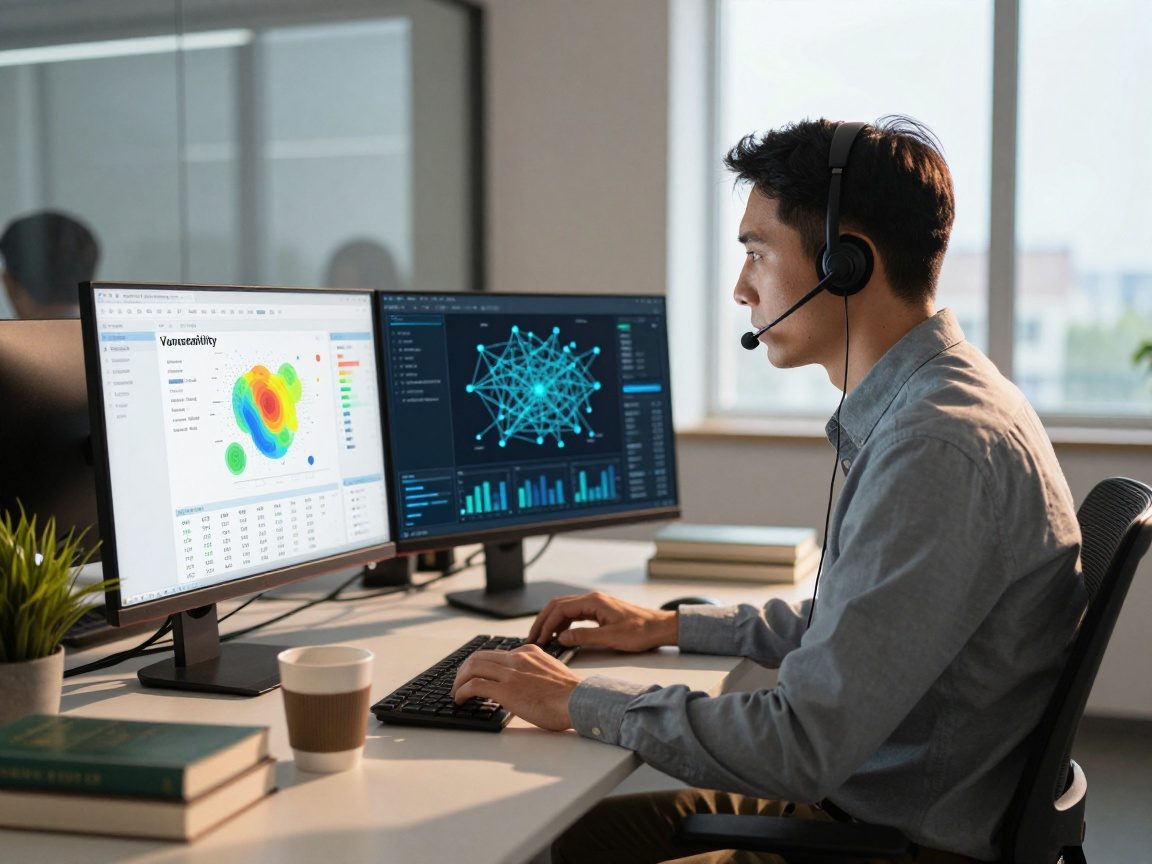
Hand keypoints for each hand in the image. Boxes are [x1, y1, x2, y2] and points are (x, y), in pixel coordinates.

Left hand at [451, 644, 579, 730]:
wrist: (580, 701)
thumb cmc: (570, 695)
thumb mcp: (551, 672)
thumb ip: (534, 672)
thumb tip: (524, 684)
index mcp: (529, 652)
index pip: (495, 653)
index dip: (480, 665)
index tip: (475, 675)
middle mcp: (518, 658)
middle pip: (478, 657)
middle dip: (464, 671)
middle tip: (459, 683)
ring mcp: (511, 672)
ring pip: (472, 668)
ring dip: (459, 681)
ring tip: (456, 693)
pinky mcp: (506, 689)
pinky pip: (474, 685)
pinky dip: (462, 691)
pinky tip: (460, 700)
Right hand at [528, 591, 677, 651]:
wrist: (660, 627)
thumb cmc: (641, 631)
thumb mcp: (611, 638)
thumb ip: (584, 637)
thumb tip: (562, 639)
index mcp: (594, 602)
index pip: (560, 609)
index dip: (546, 624)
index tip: (538, 638)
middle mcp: (592, 600)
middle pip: (558, 606)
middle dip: (543, 621)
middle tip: (533, 637)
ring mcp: (595, 604)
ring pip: (565, 610)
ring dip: (552, 623)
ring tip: (543, 638)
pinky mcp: (599, 611)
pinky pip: (574, 615)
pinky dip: (563, 624)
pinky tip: (560, 636)